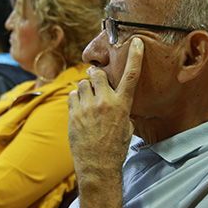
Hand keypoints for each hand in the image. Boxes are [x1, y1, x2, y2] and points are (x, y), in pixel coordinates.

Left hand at [68, 37, 142, 185]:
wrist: (98, 166)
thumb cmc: (115, 148)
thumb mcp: (127, 127)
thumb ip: (123, 109)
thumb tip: (120, 101)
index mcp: (123, 105)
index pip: (131, 75)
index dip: (135, 56)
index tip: (135, 41)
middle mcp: (105, 102)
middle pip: (96, 73)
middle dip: (95, 74)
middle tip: (95, 80)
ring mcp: (87, 107)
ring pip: (82, 83)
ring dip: (84, 88)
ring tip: (88, 101)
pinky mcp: (73, 114)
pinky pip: (72, 95)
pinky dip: (75, 99)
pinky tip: (80, 110)